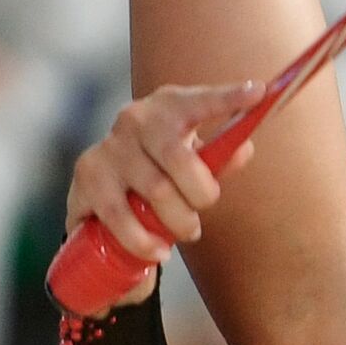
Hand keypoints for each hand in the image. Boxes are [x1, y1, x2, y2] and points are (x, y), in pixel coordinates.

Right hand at [66, 81, 264, 308]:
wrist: (106, 186)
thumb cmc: (162, 167)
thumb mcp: (195, 158)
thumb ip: (221, 155)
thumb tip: (244, 148)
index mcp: (169, 107)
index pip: (200, 101)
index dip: (228, 98)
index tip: (259, 93)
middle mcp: (135, 119)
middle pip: (178, 157)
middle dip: (201, 192)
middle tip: (205, 207)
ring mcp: (109, 146)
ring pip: (154, 190)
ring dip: (177, 221)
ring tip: (188, 232)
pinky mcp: (87, 177)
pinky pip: (119, 215)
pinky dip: (144, 240)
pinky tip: (158, 251)